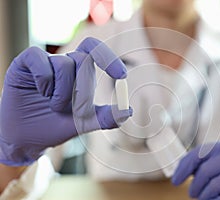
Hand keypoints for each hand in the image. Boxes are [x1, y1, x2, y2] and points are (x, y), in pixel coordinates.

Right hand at [0, 37, 131, 165]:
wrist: (27, 138)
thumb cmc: (56, 126)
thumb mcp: (84, 123)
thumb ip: (105, 117)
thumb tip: (128, 111)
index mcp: (79, 73)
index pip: (95, 51)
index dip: (109, 57)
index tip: (122, 76)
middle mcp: (63, 65)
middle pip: (83, 60)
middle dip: (83, 90)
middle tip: (74, 110)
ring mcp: (44, 63)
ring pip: (64, 64)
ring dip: (62, 92)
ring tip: (54, 106)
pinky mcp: (24, 65)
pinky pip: (39, 59)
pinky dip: (44, 80)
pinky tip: (41, 92)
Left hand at [172, 139, 219, 199]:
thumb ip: (206, 161)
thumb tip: (179, 172)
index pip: (198, 153)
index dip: (183, 167)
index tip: (175, 180)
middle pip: (204, 172)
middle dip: (195, 186)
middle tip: (193, 193)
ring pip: (212, 188)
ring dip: (204, 197)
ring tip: (205, 198)